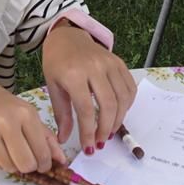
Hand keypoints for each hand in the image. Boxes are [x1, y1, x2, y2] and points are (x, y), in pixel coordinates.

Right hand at [0, 77, 64, 173]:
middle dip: (29, 166)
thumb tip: (61, 160)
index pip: (42, 151)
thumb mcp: (27, 114)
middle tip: (26, 160)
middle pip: (27, 164)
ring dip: (13, 164)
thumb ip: (46, 137)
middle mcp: (7, 122)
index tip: (43, 165)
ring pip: (11, 167)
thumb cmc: (1, 107)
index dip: (45, 163)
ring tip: (8, 150)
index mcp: (25, 113)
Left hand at [42, 21, 136, 153]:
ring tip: (108, 131)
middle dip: (106, 128)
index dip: (89, 132)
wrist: (67, 37)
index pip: (86, 110)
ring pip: (122, 98)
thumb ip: (61, 114)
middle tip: (100, 142)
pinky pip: (129, 88)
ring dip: (118, 120)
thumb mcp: (53, 88)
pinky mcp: (120, 63)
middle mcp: (95, 67)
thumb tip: (64, 140)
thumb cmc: (57, 63)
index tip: (88, 147)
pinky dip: (127, 105)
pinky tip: (117, 114)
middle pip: (108, 105)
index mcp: (74, 74)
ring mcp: (110, 63)